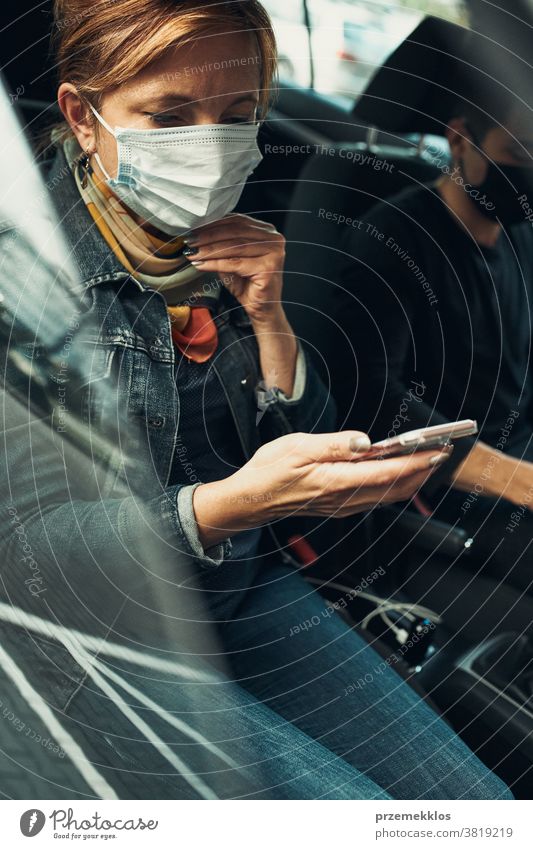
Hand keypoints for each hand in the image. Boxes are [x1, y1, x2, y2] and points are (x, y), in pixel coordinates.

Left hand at [184, 213, 284, 324]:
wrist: (262, 309)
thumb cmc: (247, 284)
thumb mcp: (230, 258)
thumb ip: (221, 244)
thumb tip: (196, 234)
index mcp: (266, 230)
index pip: (236, 220)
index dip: (213, 224)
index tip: (193, 229)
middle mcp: (273, 238)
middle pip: (234, 232)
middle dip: (208, 236)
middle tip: (189, 241)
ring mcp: (273, 252)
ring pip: (234, 247)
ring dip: (209, 250)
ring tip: (192, 253)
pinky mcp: (269, 267)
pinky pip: (235, 263)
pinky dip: (215, 263)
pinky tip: (200, 265)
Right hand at [193, 430, 453, 548]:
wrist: (252, 501)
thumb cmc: (269, 471)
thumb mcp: (297, 447)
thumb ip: (334, 444)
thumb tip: (365, 441)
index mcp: (334, 481)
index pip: (385, 474)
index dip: (414, 463)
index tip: (435, 451)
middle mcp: (344, 499)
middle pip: (394, 489)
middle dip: (422, 471)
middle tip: (441, 452)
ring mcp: (343, 506)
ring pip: (387, 496)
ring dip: (410, 479)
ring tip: (426, 460)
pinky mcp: (340, 507)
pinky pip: (375, 498)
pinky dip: (393, 485)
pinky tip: (397, 473)